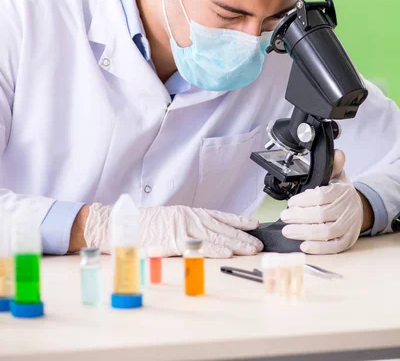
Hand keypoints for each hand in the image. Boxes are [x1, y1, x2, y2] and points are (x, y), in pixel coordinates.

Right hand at [84, 204, 262, 257]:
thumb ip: (187, 226)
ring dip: (234, 243)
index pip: (220, 215)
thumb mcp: (169, 220)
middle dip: (242, 236)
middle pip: (222, 227)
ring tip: (251, 249)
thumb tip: (207, 235)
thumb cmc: (144, 224)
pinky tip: (226, 253)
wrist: (120, 223)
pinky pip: (197, 246)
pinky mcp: (173, 240)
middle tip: (259, 243)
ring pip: (214, 236)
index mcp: (188, 212)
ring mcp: (181, 228)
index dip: (238, 220)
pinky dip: (212, 249)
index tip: (254, 223)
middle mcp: (189, 217)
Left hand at [280, 150, 363, 253]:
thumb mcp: (337, 175)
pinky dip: (319, 248)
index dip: (303, 200)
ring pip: (327, 232)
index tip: (290, 203)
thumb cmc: (341, 192)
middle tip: (285, 217)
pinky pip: (334, 247)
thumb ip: (333, 165)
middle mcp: (347, 209)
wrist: (359, 208)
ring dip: (305, 232)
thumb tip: (337, 152)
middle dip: (299, 217)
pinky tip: (304, 245)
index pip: (321, 196)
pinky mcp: (348, 240)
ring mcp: (349, 226)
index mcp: (342, 191)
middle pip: (322, 215)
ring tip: (288, 231)